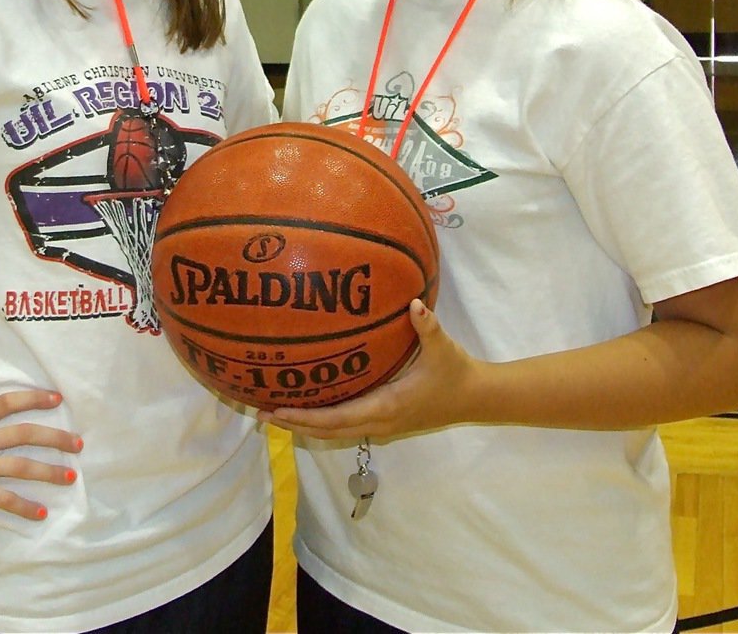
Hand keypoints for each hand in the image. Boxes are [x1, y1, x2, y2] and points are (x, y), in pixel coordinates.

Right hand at [0, 389, 81, 520]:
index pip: (5, 402)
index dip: (32, 398)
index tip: (57, 399)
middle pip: (22, 433)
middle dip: (54, 438)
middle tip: (78, 444)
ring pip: (17, 466)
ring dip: (47, 472)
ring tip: (69, 477)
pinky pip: (1, 498)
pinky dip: (23, 505)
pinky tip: (40, 511)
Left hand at [258, 300, 479, 439]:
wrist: (476, 398)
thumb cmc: (456, 372)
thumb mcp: (443, 347)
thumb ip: (427, 326)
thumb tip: (413, 304)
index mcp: (387, 406)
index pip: (338, 418)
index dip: (306, 417)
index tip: (278, 411)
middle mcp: (380, 421)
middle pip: (328, 431)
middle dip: (295, 424)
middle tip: (261, 413)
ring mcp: (382, 425)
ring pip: (336, 432)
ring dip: (307, 425)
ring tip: (276, 413)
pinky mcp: (385, 421)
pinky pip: (346, 425)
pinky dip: (323, 421)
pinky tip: (308, 407)